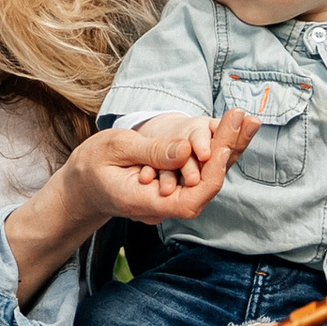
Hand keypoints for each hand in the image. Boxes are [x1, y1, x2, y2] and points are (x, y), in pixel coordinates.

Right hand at [73, 109, 258, 228]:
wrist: (82, 184)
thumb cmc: (93, 164)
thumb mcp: (117, 148)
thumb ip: (152, 152)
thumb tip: (187, 149)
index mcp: (145, 203)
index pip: (190, 201)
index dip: (211, 177)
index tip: (223, 148)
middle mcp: (163, 206)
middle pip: (205, 188)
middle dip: (228, 153)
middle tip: (245, 119)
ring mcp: (169, 198)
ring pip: (206, 178)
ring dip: (227, 148)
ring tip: (245, 119)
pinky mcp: (174, 186)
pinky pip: (200, 171)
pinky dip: (216, 149)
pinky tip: (230, 128)